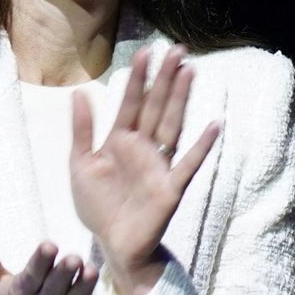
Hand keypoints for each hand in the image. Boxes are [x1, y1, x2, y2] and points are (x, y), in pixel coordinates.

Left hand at [70, 45, 220, 294]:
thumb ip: (82, 130)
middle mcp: (143, 148)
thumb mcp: (81, 165)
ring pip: (172, 125)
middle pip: (156, 107)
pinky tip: (215, 125)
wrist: (112, 244)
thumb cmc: (98, 206)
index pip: (131, 103)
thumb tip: (78, 92)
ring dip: (181, 100)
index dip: (139, 79)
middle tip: (177, 50)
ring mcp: (159, 165)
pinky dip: (202, 146)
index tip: (146, 53)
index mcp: (120, 141)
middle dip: (165, 79)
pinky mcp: (170, 187)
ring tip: (190, 72)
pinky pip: (188, 164)